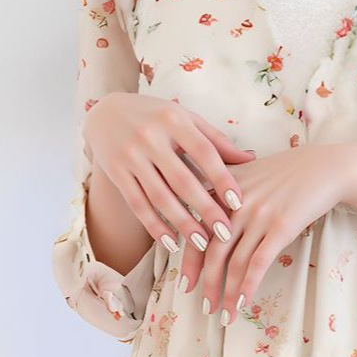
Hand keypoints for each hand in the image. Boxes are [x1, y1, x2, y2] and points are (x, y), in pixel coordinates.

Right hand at [83, 90, 256, 255]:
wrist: (106, 111)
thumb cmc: (156, 116)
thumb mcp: (185, 118)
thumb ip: (215, 139)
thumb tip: (251, 160)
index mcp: (174, 119)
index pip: (204, 152)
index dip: (222, 178)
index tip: (237, 203)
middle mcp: (150, 137)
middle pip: (182, 180)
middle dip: (205, 210)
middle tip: (225, 234)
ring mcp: (130, 155)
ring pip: (159, 197)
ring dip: (182, 223)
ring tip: (202, 244)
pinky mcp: (116, 172)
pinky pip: (137, 204)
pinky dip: (154, 226)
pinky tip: (171, 242)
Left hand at [184, 143, 356, 325]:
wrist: (328, 167)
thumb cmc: (289, 171)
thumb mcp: (249, 171)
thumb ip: (225, 191)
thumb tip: (207, 224)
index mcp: (222, 188)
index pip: (196, 231)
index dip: (188, 262)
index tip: (185, 285)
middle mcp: (235, 202)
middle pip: (212, 251)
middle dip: (207, 284)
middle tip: (205, 307)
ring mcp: (258, 214)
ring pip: (235, 262)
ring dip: (228, 293)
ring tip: (226, 314)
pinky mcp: (281, 226)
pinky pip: (258, 263)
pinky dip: (248, 286)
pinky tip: (244, 302)